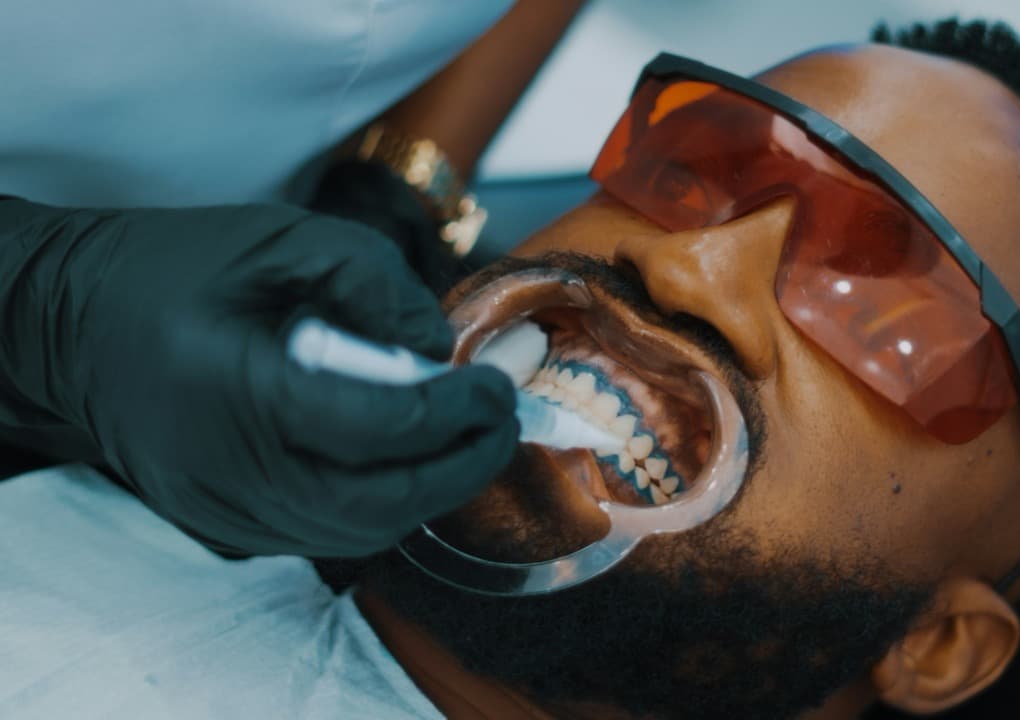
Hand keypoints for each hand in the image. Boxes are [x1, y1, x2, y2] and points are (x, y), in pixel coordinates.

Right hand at [2, 201, 517, 555]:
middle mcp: (227, 468)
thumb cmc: (170, 269)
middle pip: (376, 504)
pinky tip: (406, 461)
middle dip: (460, 469)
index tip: (495, 385)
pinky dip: (382, 505)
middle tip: (501, 424)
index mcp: (235, 386)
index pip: (374, 426)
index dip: (454, 411)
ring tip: (465, 440)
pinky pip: (324, 536)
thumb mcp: (278, 236)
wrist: (65, 324)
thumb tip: (437, 347)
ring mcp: (221, 509)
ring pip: (356, 534)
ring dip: (427, 493)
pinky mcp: (223, 525)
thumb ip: (373, 278)